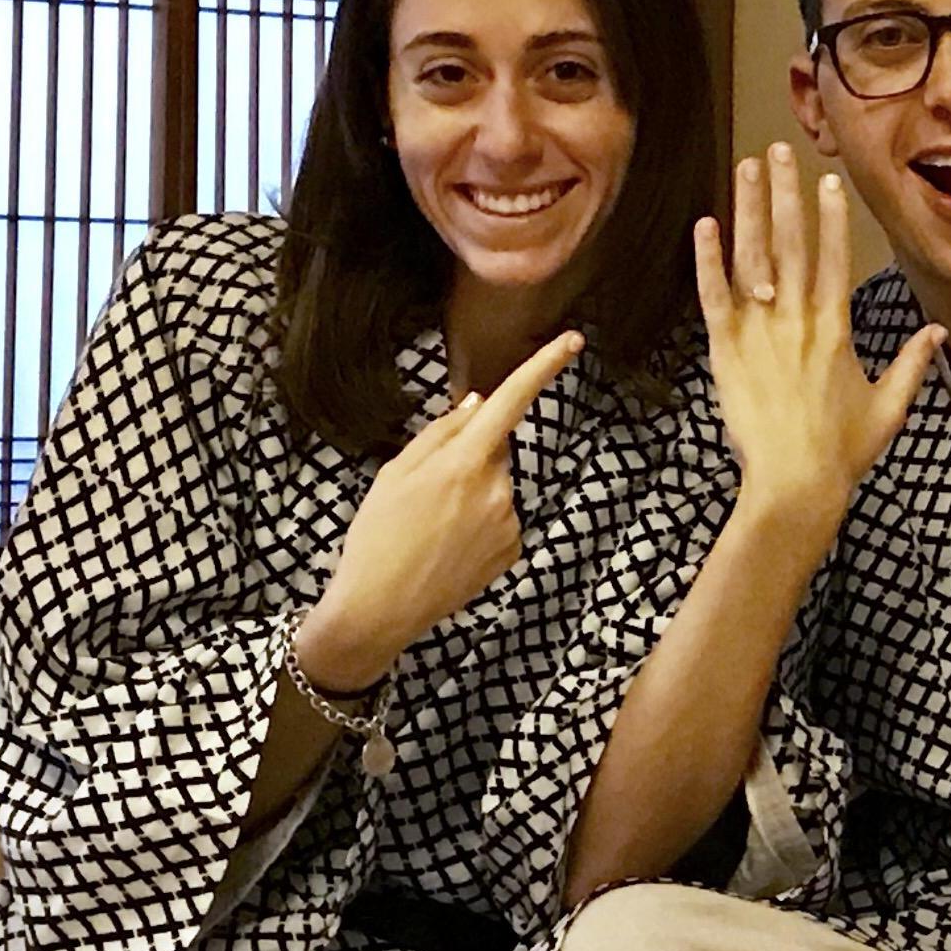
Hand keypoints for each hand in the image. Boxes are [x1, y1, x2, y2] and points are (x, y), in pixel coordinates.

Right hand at [299, 329, 584, 689]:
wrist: (380, 609)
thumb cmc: (377, 535)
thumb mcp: (395, 473)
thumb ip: (441, 433)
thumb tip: (476, 406)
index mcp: (465, 462)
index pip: (511, 401)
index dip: (544, 367)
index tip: (572, 341)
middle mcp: (498, 489)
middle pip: (495, 449)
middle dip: (470, 456)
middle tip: (426, 491)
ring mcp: (509, 522)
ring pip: (496, 485)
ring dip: (472, 493)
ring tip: (432, 525)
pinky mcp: (512, 550)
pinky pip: (500, 518)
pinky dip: (479, 523)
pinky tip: (448, 545)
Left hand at [697, 142, 943, 533]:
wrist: (794, 484)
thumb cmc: (842, 451)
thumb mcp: (888, 407)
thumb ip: (912, 364)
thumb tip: (937, 332)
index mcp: (836, 328)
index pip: (835, 257)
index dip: (831, 216)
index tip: (827, 180)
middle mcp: (798, 319)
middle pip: (792, 242)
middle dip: (785, 193)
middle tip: (779, 150)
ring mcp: (760, 331)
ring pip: (753, 257)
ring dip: (749, 209)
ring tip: (746, 168)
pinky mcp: (726, 350)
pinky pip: (715, 296)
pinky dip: (709, 260)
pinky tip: (707, 225)